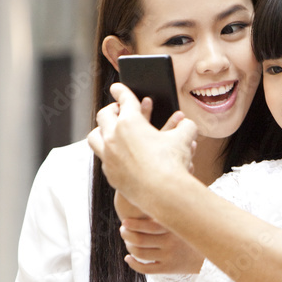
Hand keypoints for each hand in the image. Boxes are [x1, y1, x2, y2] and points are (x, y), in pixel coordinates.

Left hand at [87, 83, 197, 214]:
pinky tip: (118, 153)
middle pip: (104, 115)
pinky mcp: (109, 173)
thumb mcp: (184, 139)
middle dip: (112, 109)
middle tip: (119, 109)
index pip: (124, 99)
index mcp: (130, 122)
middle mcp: (113, 137)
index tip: (117, 87)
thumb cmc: (173, 164)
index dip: (122, 90)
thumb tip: (186, 124)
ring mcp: (108, 156)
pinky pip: (103, 158)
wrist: (164, 194)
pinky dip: (109, 152)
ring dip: (102, 130)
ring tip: (111, 130)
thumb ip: (185, 126)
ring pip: (94, 136)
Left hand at [114, 192, 204, 273]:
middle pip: (140, 240)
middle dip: (127, 235)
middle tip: (123, 231)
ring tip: (128, 243)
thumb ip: (173, 204)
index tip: (124, 222)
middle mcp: (171, 243)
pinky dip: (133, 264)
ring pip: (140, 254)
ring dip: (129, 248)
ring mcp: (169, 256)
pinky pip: (145, 269)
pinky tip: (129, 258)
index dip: (133, 224)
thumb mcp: (186, 216)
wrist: (208, 254)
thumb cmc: (192, 230)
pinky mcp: (168, 268)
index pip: (148, 226)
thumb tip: (159, 181)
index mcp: (174, 227)